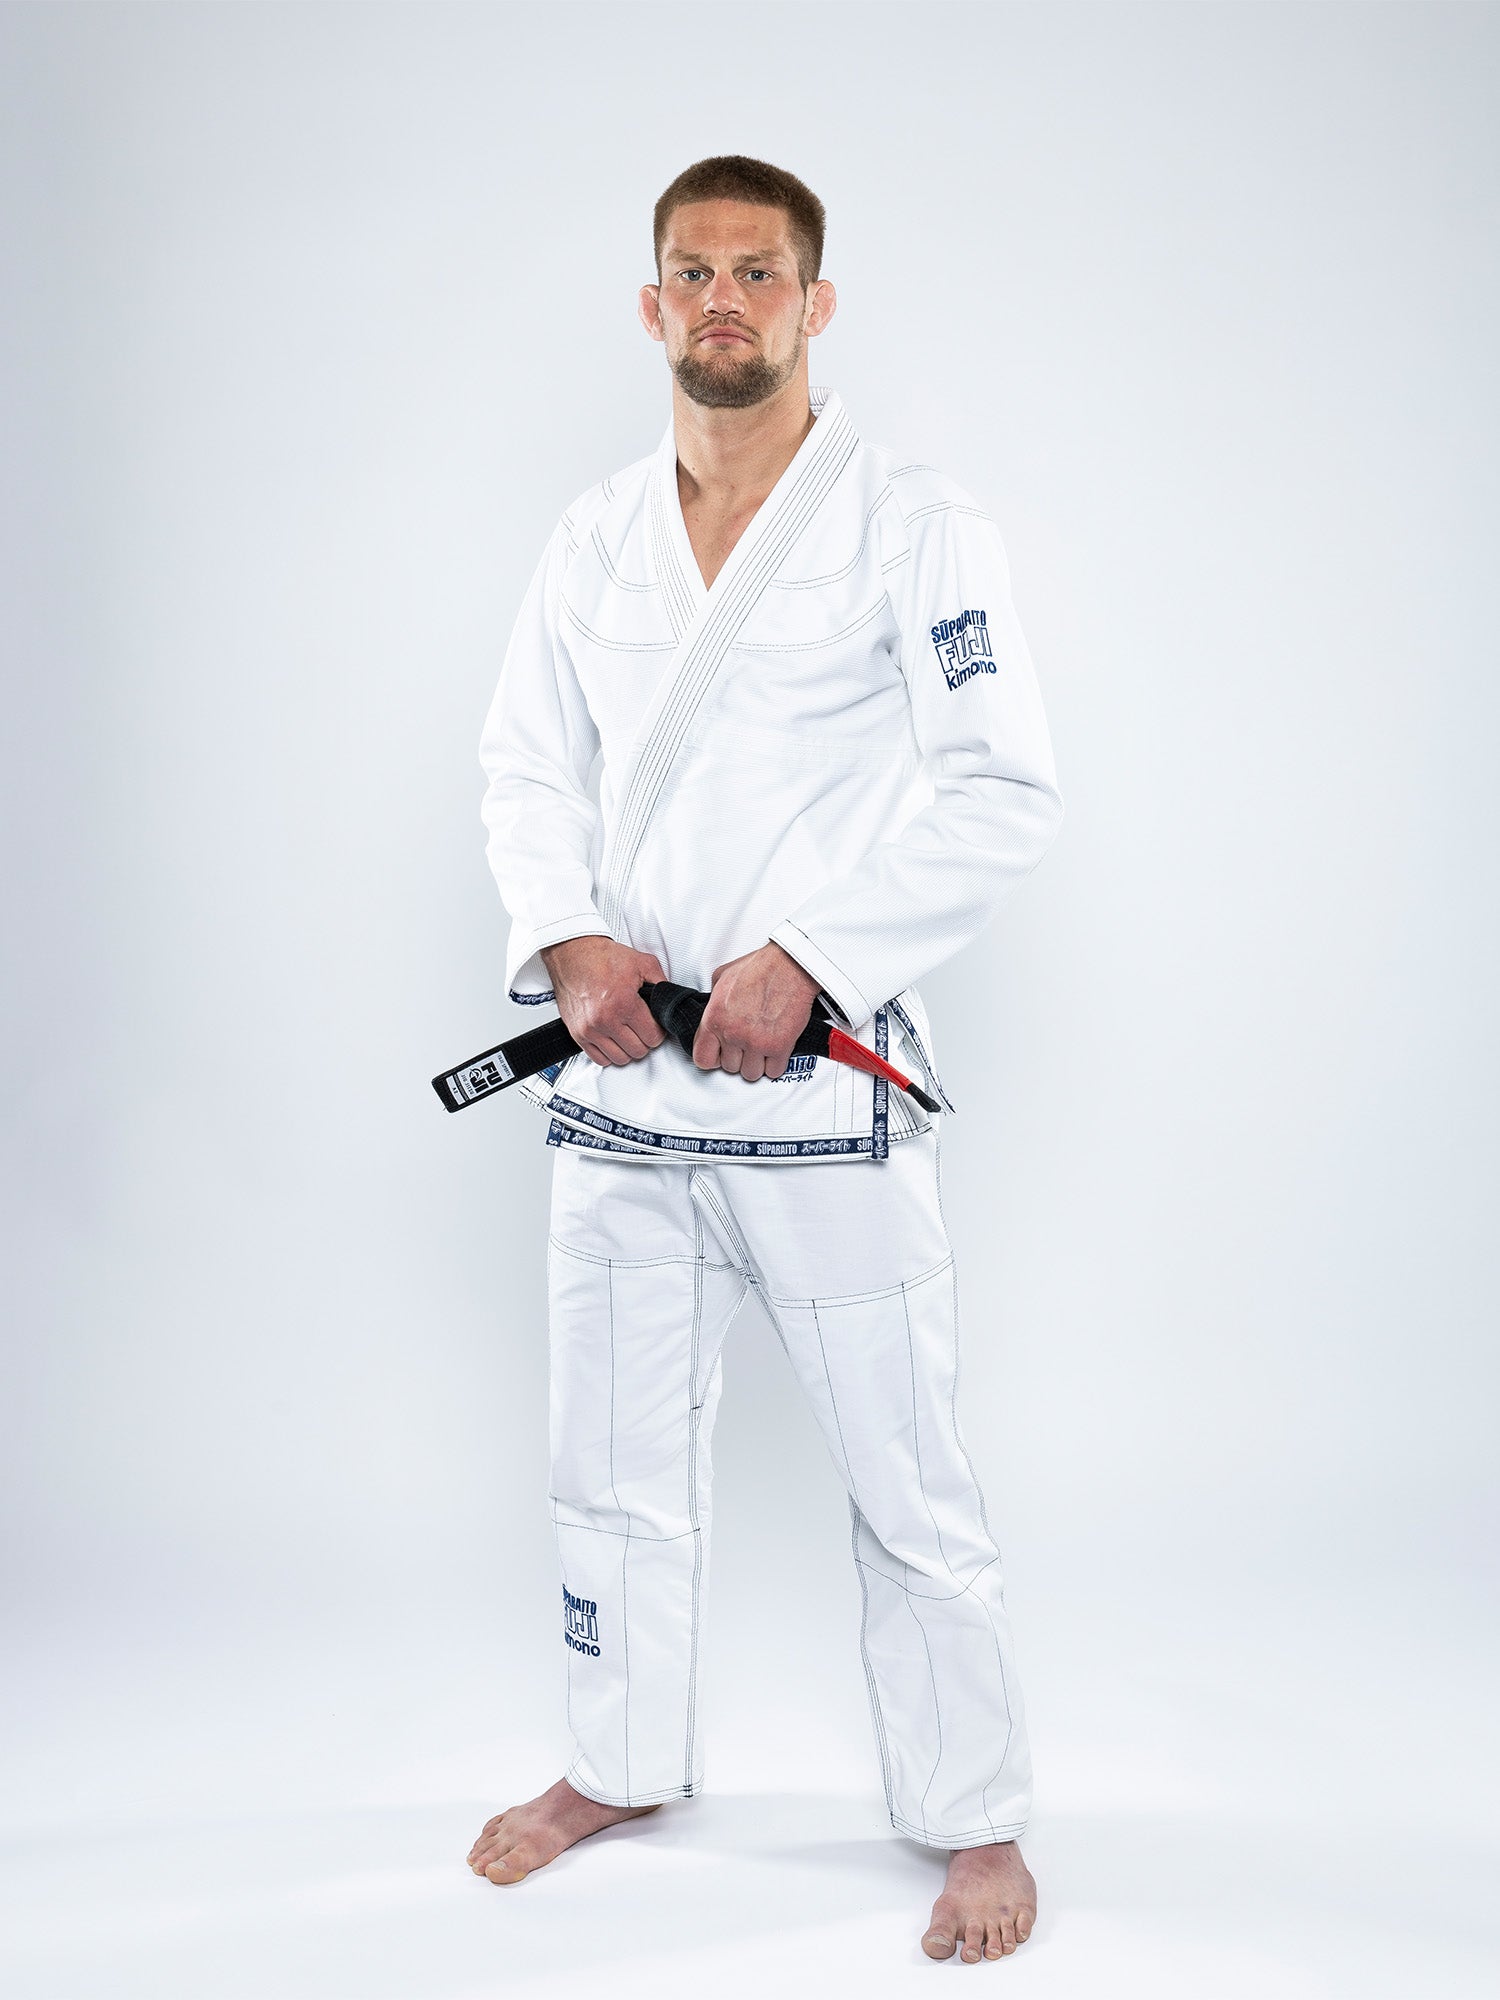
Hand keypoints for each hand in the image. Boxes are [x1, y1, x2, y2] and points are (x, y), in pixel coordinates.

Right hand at [541, 936, 667, 1066]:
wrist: (572, 954)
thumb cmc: (603, 957)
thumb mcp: (642, 963)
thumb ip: (662, 983)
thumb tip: (671, 1001)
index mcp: (624, 1003)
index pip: (652, 1037)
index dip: (658, 1031)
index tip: (654, 1024)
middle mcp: (606, 1020)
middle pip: (638, 1051)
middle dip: (644, 1040)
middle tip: (642, 1027)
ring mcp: (590, 1029)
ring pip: (620, 1058)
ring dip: (628, 1048)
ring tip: (628, 1033)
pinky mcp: (577, 1034)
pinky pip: (599, 1059)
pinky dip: (609, 1053)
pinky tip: (613, 1039)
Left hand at [691, 942, 822, 1081]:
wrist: (791, 965)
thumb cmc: (761, 967)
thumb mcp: (722, 977)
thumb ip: (713, 1001)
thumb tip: (712, 1012)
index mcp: (714, 1018)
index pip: (703, 1058)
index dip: (713, 1058)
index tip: (720, 1054)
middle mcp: (732, 1033)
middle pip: (729, 1067)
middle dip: (738, 1057)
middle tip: (747, 1043)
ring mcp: (756, 1042)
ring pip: (750, 1073)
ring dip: (757, 1063)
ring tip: (762, 1046)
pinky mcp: (779, 1047)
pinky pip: (773, 1071)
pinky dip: (775, 1064)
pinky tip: (776, 1049)